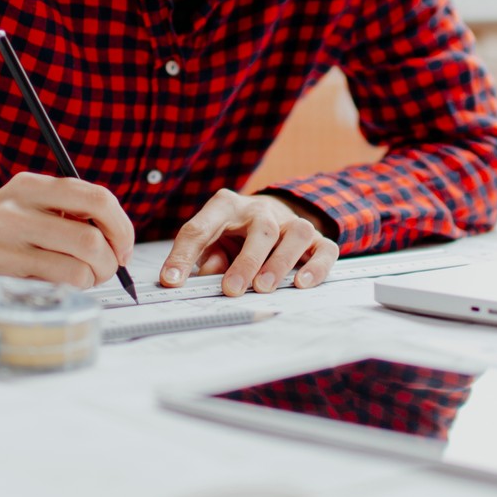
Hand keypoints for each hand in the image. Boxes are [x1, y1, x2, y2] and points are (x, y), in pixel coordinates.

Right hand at [0, 174, 134, 302]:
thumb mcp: (23, 205)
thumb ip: (64, 210)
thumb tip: (116, 234)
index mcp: (31, 185)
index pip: (97, 198)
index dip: (122, 226)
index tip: (123, 246)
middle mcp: (19, 208)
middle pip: (93, 238)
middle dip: (111, 262)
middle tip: (105, 270)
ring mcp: (7, 240)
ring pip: (78, 266)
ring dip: (91, 280)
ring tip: (80, 279)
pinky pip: (54, 286)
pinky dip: (68, 291)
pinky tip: (57, 287)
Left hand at [157, 190, 338, 296]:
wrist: (270, 215)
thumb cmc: (233, 234)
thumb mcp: (211, 242)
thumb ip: (204, 258)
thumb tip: (204, 278)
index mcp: (226, 207)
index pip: (201, 227)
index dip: (183, 255)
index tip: (171, 281)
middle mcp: (261, 210)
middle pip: (260, 228)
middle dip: (247, 261)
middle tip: (233, 289)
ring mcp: (291, 223)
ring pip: (296, 233)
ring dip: (281, 262)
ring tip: (265, 288)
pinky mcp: (316, 239)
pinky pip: (324, 249)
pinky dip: (316, 267)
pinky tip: (302, 284)